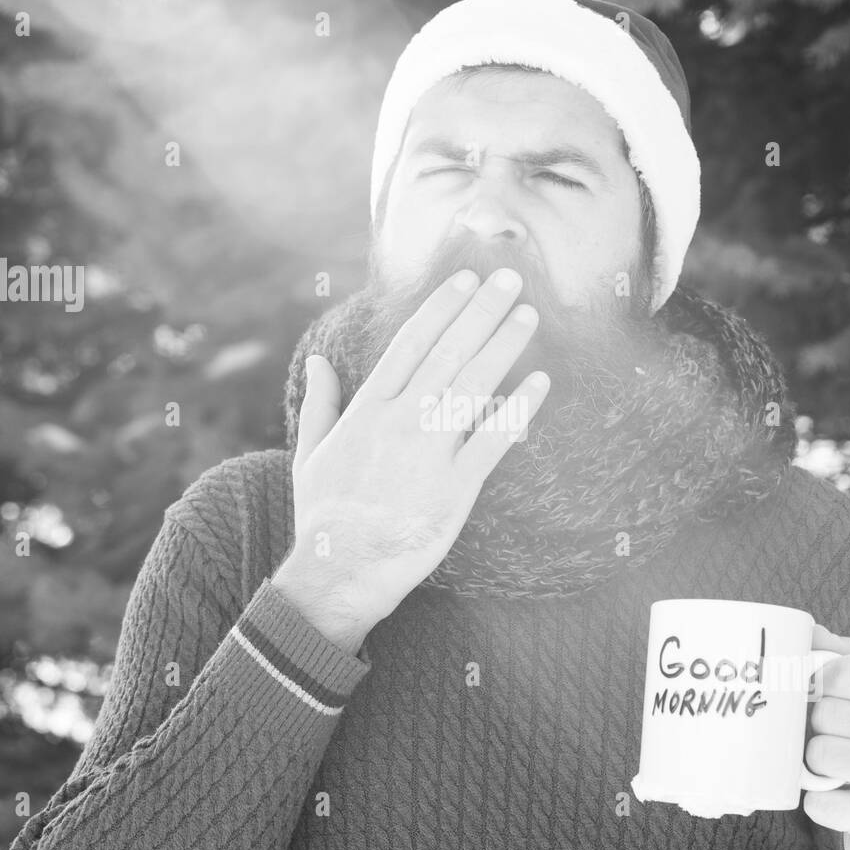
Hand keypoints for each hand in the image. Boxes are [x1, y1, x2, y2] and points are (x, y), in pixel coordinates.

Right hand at [279, 268, 550, 634]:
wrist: (340, 570)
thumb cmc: (324, 515)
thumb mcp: (310, 452)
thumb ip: (320, 402)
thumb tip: (320, 361)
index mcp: (368, 408)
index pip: (411, 343)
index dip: (442, 308)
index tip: (465, 281)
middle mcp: (400, 421)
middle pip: (449, 353)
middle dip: (481, 312)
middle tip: (509, 279)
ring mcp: (429, 452)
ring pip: (473, 386)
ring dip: (503, 346)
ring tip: (528, 316)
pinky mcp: (456, 488)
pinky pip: (494, 440)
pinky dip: (518, 409)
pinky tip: (539, 383)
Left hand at [801, 625, 849, 849]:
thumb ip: (842, 658)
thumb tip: (806, 630)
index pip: (843, 671)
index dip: (818, 683)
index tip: (820, 697)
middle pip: (826, 713)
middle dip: (816, 727)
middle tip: (828, 738)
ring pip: (820, 753)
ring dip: (813, 763)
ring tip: (832, 768)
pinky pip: (819, 802)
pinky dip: (815, 800)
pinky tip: (834, 797)